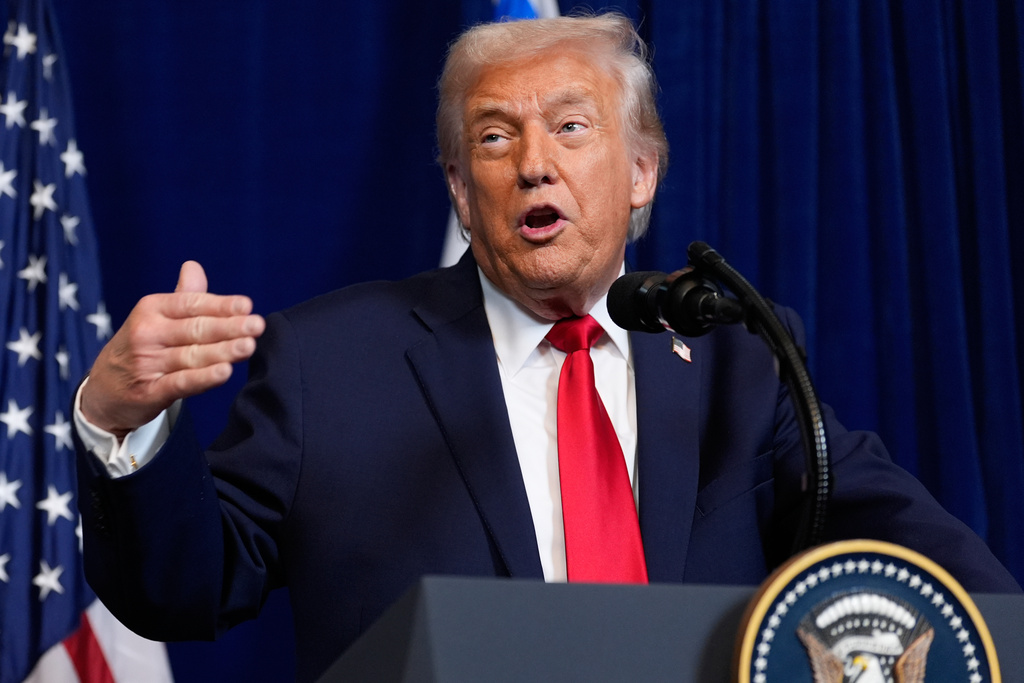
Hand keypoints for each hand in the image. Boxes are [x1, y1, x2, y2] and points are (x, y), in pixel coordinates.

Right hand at [80, 261, 265, 437]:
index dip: (220, 305)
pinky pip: (181, 383)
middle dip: (229, 327)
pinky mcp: (149, 392)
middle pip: (195, 329)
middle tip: (256, 325)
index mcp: (151, 309)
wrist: (103, 390)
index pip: (191, 304)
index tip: (247, 306)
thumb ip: (182, 297)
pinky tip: (225, 372)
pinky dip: (203, 378)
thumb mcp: (156, 318)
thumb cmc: (142, 347)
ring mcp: (146, 364)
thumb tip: (194, 266)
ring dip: (223, 351)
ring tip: (248, 346)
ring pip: (192, 356)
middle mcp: (147, 334)